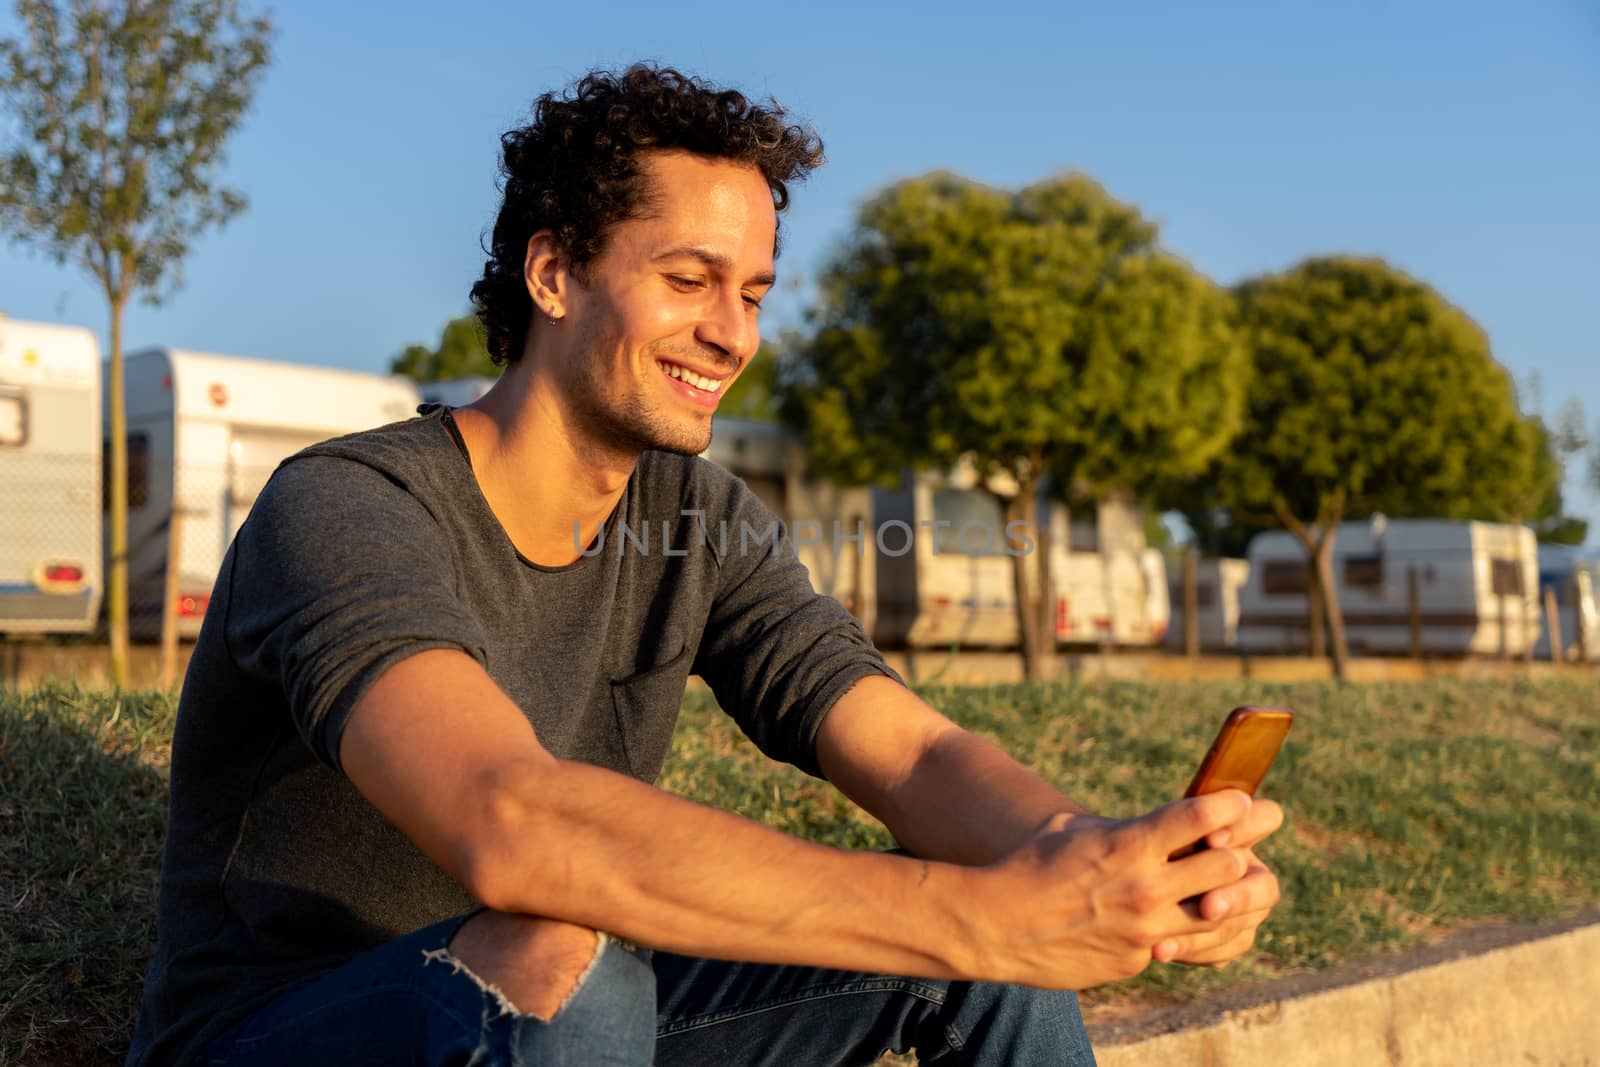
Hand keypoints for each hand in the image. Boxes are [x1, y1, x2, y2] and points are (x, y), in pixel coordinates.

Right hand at [969, 790, 1259, 989]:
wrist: (997, 925)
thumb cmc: (1030, 864)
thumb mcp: (1074, 828)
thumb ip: (1122, 828)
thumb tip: (1157, 826)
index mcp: (1130, 844)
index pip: (1202, 818)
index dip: (1232, 806)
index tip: (1241, 802)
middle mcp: (1146, 887)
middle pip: (1228, 867)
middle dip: (1238, 854)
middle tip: (1235, 848)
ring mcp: (1145, 930)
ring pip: (1218, 916)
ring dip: (1223, 899)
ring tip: (1215, 888)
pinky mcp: (1136, 961)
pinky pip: (1179, 946)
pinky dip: (1181, 932)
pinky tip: (1172, 921)